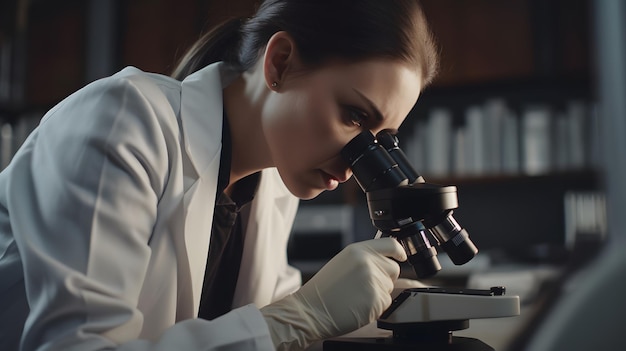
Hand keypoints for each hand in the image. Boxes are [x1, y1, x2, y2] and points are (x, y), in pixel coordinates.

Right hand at [261, 238, 405, 349]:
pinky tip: (359, 306)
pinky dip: (376, 307)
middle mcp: (368, 262)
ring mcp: (374, 281)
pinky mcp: (377, 299)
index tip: (401, 256)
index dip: (399, 252)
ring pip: (390, 288)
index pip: (391, 244)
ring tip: (357, 297)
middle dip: (385, 278)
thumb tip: (385, 260)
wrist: (310, 311)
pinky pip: (386, 303)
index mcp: (358, 250)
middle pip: (394, 269)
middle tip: (363, 286)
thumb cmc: (323, 291)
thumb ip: (365, 258)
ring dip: (378, 294)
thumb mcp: (343, 263)